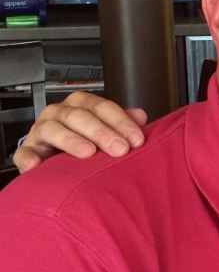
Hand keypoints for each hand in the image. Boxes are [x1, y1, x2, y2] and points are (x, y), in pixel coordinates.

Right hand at [13, 92, 146, 172]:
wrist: (58, 159)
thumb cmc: (88, 142)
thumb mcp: (107, 131)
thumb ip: (122, 123)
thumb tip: (140, 115)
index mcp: (81, 105)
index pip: (101, 107)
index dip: (120, 122)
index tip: (137, 140)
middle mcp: (59, 113)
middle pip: (79, 116)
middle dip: (101, 132)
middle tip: (120, 149)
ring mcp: (40, 131)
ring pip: (53, 129)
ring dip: (71, 140)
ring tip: (88, 153)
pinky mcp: (28, 151)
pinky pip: (24, 153)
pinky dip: (29, 158)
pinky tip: (37, 165)